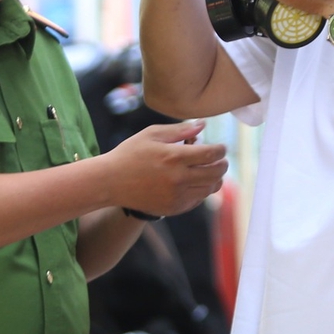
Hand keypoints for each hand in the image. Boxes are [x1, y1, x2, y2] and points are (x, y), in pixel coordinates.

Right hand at [103, 120, 227, 216]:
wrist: (110, 182)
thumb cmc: (130, 154)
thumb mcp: (152, 134)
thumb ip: (180, 130)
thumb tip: (203, 125)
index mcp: (174, 157)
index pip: (211, 154)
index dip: (221, 149)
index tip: (221, 147)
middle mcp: (178, 178)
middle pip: (216, 173)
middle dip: (222, 164)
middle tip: (220, 159)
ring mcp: (176, 195)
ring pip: (210, 188)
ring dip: (214, 178)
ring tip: (208, 170)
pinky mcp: (174, 208)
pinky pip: (198, 199)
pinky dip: (201, 190)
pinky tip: (194, 182)